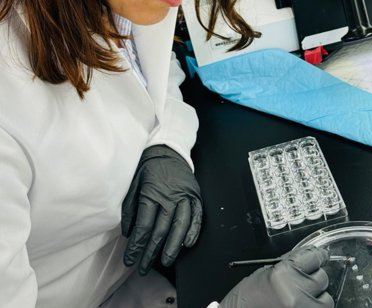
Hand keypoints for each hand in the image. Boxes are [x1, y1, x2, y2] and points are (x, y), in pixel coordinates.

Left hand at [121, 144, 201, 274]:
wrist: (168, 149)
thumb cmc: (149, 167)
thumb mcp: (133, 183)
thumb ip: (129, 208)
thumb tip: (127, 232)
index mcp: (151, 194)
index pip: (144, 226)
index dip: (136, 246)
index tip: (130, 259)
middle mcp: (169, 197)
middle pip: (161, 230)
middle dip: (151, 252)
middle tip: (144, 267)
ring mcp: (184, 196)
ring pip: (180, 225)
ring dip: (173, 246)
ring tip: (166, 261)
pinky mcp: (195, 195)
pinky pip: (196, 215)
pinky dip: (193, 230)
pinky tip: (188, 243)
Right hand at [220, 246, 333, 307]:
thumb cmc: (248, 299)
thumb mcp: (266, 273)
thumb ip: (288, 263)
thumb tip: (308, 257)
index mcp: (284, 275)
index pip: (312, 258)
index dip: (317, 255)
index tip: (320, 256)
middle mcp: (296, 294)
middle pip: (321, 278)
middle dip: (313, 276)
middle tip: (302, 280)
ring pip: (326, 298)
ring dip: (317, 296)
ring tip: (301, 297)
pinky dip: (315, 307)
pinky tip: (302, 304)